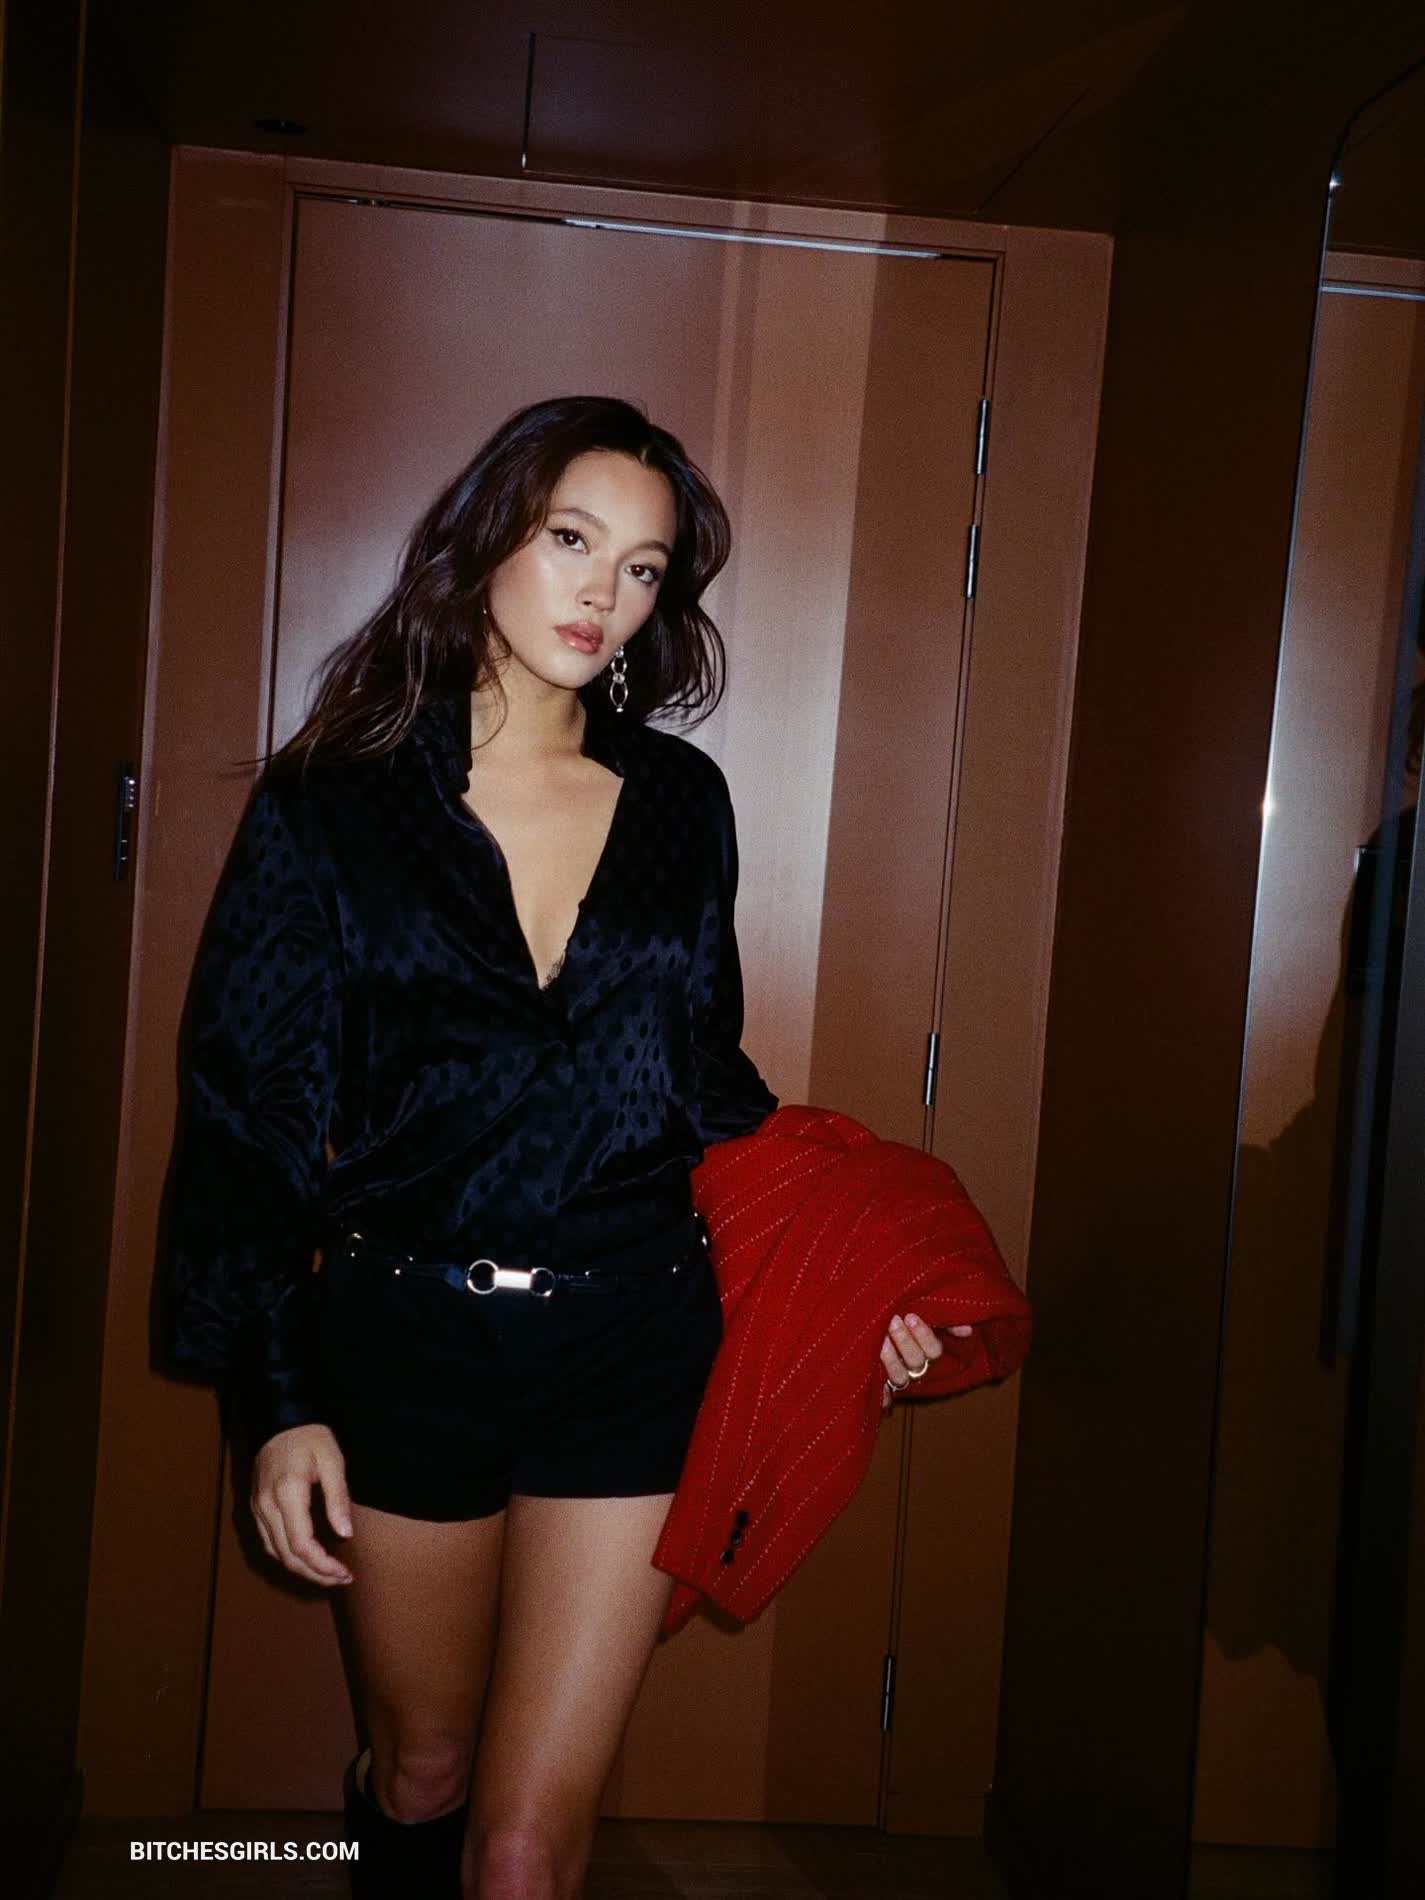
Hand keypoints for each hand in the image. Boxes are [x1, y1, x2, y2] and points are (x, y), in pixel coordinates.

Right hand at [250, 1423, 354, 1586]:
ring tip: (329, 1575)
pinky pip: (269, 1542)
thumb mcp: (332, 1461)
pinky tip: (306, 1559)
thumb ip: (338, 1498)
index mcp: (287, 1493)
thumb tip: (345, 1534)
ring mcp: (257, 1509)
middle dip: (315, 1574)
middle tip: (342, 1579)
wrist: (280, 1420)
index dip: (322, 1565)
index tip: (344, 1573)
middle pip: (287, 1556)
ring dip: (301, 1569)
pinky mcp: (255, 1508)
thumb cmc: (310, 1437)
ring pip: (275, 1553)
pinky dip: (287, 1557)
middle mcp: (266, 1506)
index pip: (301, 1544)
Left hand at [880, 1313, 972, 1412]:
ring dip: (891, 1360)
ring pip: (900, 1376)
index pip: (933, 1350)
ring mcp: (897, 1375)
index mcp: (928, 1350)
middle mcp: (914, 1365)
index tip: (910, 1317)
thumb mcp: (925, 1315)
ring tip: (881, 1339)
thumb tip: (968, 1331)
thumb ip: (947, 1322)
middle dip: (905, 1341)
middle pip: (916, 1361)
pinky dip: (882, 1394)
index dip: (924, 1336)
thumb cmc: (902, 1316)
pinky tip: (876, 1379)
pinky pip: (883, 1394)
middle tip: (893, 1321)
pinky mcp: (880, 1383)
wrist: (877, 1322)